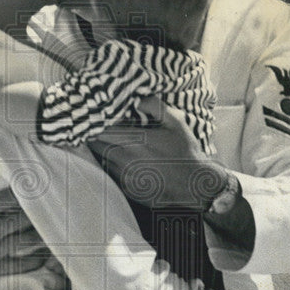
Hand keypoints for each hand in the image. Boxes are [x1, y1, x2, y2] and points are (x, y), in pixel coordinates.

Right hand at [0, 161, 49, 276]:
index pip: (10, 199)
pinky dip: (36, 258)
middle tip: (56, 204)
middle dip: (39, 212)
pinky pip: (20, 266)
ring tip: (57, 224)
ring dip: (42, 234)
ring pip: (25, 242)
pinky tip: (46, 250)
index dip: (28, 192)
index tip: (41, 186)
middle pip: (22, 220)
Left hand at [88, 104, 230, 211]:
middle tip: (100, 126)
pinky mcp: (126, 188)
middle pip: (95, 144)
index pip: (100, 130)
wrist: (193, 186)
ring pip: (100, 159)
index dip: (95, 122)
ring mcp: (124, 176)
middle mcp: (126, 160)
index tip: (97, 116)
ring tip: (112, 141)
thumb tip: (137, 100)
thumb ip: (155, 106)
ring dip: (102, 149)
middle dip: (95, 134)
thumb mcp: (176, 123)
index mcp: (136, 141)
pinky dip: (110, 163)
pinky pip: (109, 172)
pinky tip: (123, 158)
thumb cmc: (185, 152)